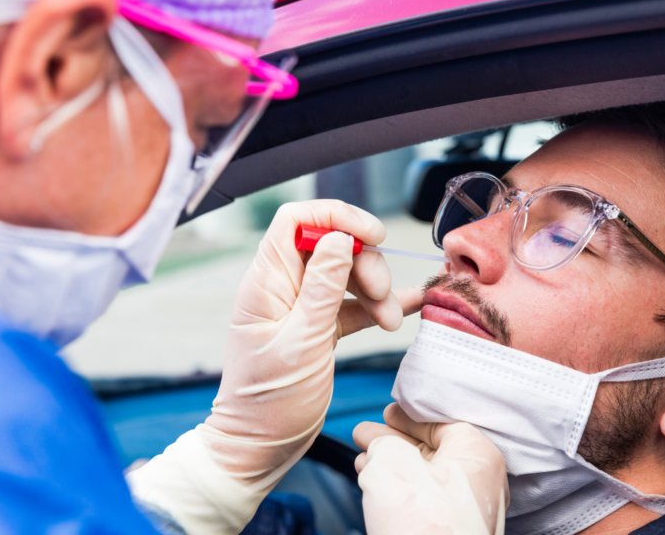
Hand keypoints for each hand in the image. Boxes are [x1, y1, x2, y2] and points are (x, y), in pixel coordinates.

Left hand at [128, 201, 422, 534]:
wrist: (260, 446)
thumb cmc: (269, 403)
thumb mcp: (302, 343)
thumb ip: (322, 288)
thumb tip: (339, 238)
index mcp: (266, 283)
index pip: (296, 220)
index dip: (337, 217)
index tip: (372, 236)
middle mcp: (282, 287)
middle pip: (331, 245)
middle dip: (366, 265)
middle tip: (383, 297)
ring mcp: (301, 306)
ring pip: (347, 272)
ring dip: (376, 290)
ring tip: (391, 322)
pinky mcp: (318, 326)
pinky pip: (353, 302)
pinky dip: (378, 305)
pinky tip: (405, 308)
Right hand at [353, 404, 508, 534]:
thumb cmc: (423, 527)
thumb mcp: (391, 466)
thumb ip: (383, 444)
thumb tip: (377, 442)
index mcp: (477, 454)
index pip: (441, 423)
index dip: (409, 417)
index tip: (388, 413)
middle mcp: (479, 481)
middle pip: (432, 450)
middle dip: (394, 442)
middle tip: (366, 435)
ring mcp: (467, 510)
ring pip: (425, 477)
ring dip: (391, 466)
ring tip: (363, 460)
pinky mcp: (452, 532)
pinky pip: (425, 501)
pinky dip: (399, 490)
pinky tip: (374, 486)